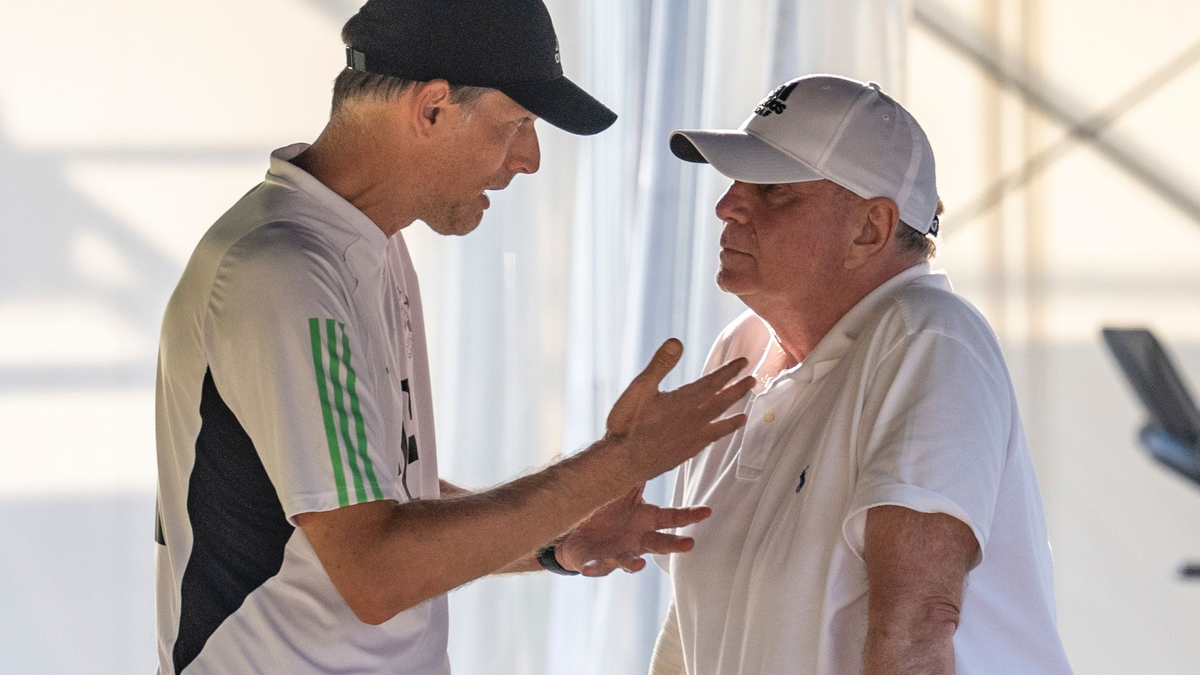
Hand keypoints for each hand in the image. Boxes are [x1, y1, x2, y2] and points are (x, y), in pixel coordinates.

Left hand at [556, 484, 711, 575]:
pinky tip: (587, 569)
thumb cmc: (605, 505)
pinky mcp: (598, 561)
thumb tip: (657, 446)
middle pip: (660, 543)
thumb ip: (639, 472)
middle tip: (689, 543)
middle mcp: (637, 538)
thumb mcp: (623, 486)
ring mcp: (619, 552)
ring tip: (638, 563)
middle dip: (674, 544)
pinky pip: (597, 566)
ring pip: (630, 561)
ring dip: (634, 563)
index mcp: (646, 519)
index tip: (706, 511)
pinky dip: (594, 568)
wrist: (576, 524)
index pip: (673, 517)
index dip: (690, 515)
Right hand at [606, 339, 753, 482]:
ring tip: (745, 415)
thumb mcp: (639, 388)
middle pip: (722, 402)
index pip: (713, 382)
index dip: (729, 371)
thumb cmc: (627, 423)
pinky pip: (709, 442)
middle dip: (738, 390)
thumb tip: (677, 342)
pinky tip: (717, 437)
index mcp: (683, 401)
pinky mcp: (685, 453)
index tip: (743, 362)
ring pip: (719, 424)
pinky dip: (718, 437)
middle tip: (752, 381)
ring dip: (733, 417)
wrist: (623, 461)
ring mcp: (691, 438)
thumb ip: (660, 365)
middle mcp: (693, 420)